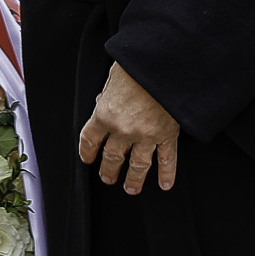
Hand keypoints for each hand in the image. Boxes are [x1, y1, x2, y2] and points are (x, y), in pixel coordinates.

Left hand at [77, 62, 179, 193]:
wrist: (165, 66)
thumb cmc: (136, 67)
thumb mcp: (112, 78)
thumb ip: (106, 93)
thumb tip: (102, 100)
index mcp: (104, 114)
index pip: (90, 140)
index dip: (87, 152)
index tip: (87, 159)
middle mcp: (123, 130)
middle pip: (112, 157)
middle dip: (109, 170)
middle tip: (107, 178)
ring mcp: (146, 135)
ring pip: (137, 165)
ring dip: (133, 179)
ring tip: (130, 189)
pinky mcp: (167, 135)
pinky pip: (167, 159)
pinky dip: (167, 173)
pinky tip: (165, 184)